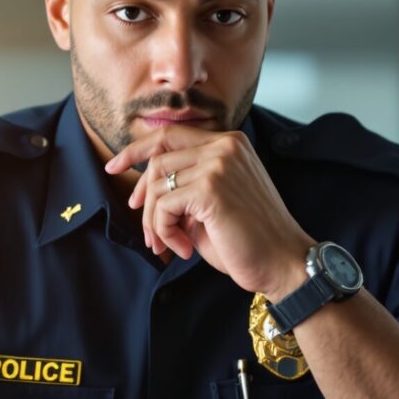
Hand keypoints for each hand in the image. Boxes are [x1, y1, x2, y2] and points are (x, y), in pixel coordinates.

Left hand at [104, 126, 314, 298]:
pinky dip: (164, 231)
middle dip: (143, 197)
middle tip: (149, 233)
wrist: (284, 263)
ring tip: (170, 245)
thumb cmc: (249, 240)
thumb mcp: (212, 204)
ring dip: (154, 222)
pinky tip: (184, 249)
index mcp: (229, 143)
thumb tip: (142, 191)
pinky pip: (163, 206)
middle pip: (158, 159)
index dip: (136, 150)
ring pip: (157, 185)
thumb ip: (185, 187)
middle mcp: (225, 146)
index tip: (114, 167)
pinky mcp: (210, 188)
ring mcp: (219, 164)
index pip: (170, 135)